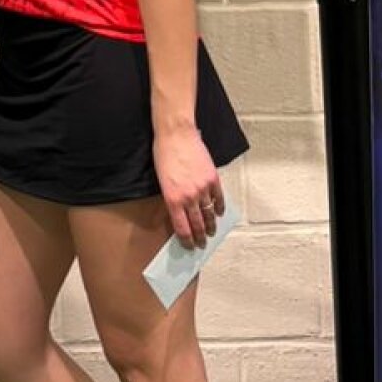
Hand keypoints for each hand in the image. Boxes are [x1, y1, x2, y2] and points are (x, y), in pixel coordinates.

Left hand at [153, 124, 224, 250]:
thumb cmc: (164, 154)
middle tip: (201, 244)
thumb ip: (171, 198)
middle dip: (200, 237)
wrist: (176, 135)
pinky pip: (219, 199)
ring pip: (209, 214)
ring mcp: (203, 189)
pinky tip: (219, 212)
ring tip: (211, 232)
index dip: (186, 240)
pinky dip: (219, 208)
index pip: (182, 228)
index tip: (189, 246)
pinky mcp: (213, 179)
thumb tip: (179, 212)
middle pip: (197, 224)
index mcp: (173, 199)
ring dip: (211, 225)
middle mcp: (189, 197)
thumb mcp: (162, 181)